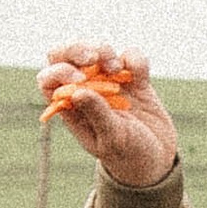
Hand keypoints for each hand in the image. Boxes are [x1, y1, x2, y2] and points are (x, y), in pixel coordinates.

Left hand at [37, 45, 179, 188]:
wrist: (157, 159)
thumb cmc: (128, 154)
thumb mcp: (112, 140)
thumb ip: (96, 115)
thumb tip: (77, 92)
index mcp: (70, 107)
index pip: (49, 79)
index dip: (58, 71)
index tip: (79, 79)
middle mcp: (85, 89)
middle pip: (66, 54)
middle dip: (77, 48)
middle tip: (94, 57)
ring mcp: (108, 80)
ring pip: (96, 49)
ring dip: (105, 51)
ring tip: (117, 69)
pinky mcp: (132, 77)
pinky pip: (130, 55)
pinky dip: (135, 59)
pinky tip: (140, 77)